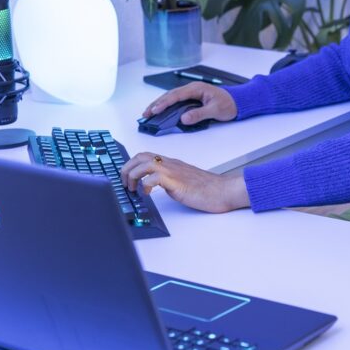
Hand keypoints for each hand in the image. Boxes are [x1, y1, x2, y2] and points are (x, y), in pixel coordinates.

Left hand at [121, 152, 249, 212]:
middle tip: (125, 184)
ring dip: (133, 176)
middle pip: (140, 156)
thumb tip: (153, 185)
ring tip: (133, 189)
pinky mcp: (177, 182)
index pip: (145, 156)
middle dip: (127, 169)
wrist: (224, 190)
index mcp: (171, 163)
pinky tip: (148, 194)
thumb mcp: (183, 181)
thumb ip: (169, 180)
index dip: (131, 165)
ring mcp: (174, 172)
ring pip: (145, 164)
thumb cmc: (208, 188)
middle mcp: (170, 164)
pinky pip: (155, 178)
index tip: (126, 178)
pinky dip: (146, 185)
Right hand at [142, 82, 237, 125]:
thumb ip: (199, 114)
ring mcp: (191, 93)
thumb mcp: (215, 110)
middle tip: (145, 113)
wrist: (238, 101)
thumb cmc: (229, 104)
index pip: (176, 96)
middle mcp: (192, 88)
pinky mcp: (191, 98)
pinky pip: (175, 101)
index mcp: (196, 88)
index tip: (155, 110)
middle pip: (170, 95)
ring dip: (159, 104)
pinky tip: (159, 111)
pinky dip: (166, 105)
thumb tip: (184, 119)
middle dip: (156, 104)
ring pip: (171, 97)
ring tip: (148, 112)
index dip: (164, 103)